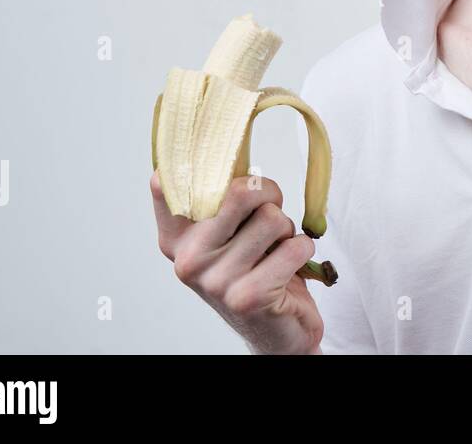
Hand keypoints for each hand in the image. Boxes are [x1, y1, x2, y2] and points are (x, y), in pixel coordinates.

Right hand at [151, 170, 323, 353]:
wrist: (278, 331)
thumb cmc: (257, 269)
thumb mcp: (229, 232)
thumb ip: (222, 196)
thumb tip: (229, 140)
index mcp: (176, 237)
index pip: (168, 182)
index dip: (202, 163)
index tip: (220, 165)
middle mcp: (188, 259)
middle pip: (243, 190)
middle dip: (270, 196)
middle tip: (269, 219)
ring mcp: (216, 281)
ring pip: (274, 218)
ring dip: (287, 231)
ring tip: (276, 251)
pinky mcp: (248, 297)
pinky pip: (295, 246)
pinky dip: (302, 251)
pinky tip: (288, 271)